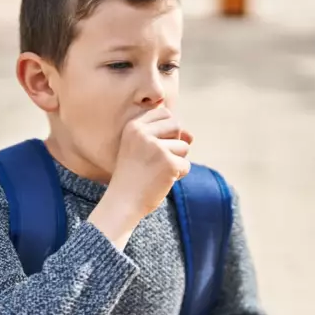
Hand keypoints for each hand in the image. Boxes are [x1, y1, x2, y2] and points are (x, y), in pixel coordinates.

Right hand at [89, 108, 191, 248]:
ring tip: (158, 172)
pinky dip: (178, 175)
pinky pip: (186, 165)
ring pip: (184, 146)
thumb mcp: (139, 149)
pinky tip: (162, 181)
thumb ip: (162, 136)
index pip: (164, 113)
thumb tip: (191, 136)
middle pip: (176, 124)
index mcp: (133, 126)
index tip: (157, 145)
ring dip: (177, 160)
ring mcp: (156, 148)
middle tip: (160, 159)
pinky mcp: (168, 163)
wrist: (122, 201)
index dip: (167, 128)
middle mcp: (143, 133)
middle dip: (175, 142)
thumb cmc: (132, 175)